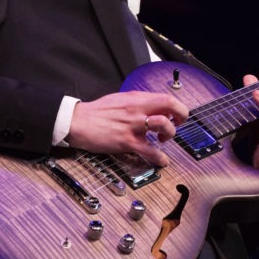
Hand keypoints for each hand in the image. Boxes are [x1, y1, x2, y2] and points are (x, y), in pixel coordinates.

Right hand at [66, 91, 188, 165]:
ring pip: (164, 125)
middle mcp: (138, 109)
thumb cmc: (96, 112)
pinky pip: (150, 151)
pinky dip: (160, 158)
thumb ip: (137, 103)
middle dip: (181, 115)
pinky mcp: (127, 141)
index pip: (166, 97)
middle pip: (170, 105)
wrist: (77, 122)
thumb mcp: (119, 100)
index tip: (176, 114)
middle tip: (178, 124)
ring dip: (170, 134)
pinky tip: (162, 161)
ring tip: (163, 139)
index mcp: (136, 99)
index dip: (177, 106)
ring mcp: (134, 125)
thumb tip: (151, 107)